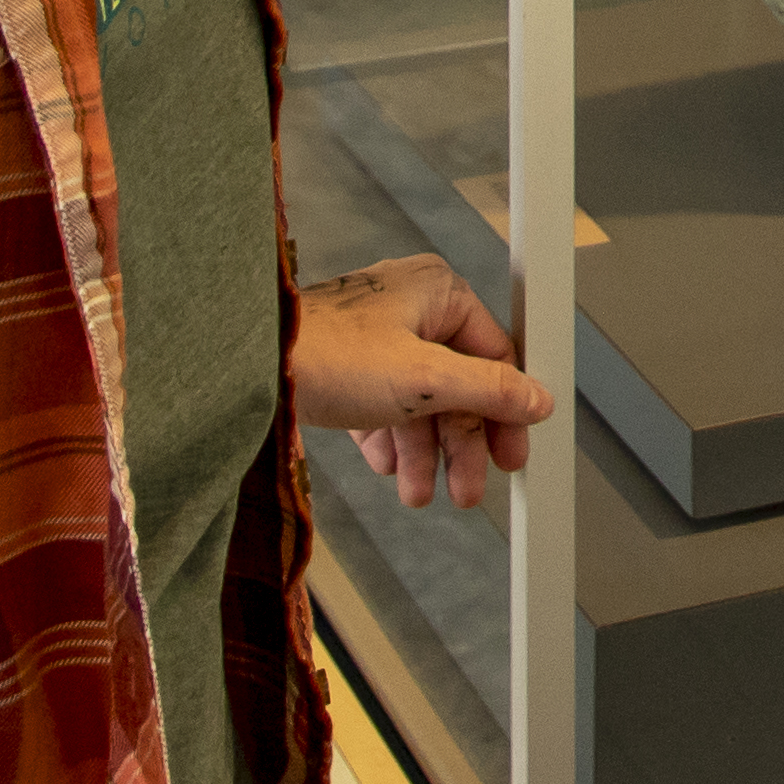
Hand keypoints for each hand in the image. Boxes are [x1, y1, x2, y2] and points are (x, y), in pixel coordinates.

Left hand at [287, 252, 555, 508]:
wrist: (247, 370)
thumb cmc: (325, 354)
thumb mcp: (426, 380)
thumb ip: (490, 391)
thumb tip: (536, 398)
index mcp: (438, 292)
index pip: (495, 356)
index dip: (505, 412)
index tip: (511, 453)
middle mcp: (410, 308)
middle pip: (457, 385)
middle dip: (460, 444)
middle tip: (466, 486)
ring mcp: (376, 337)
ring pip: (419, 402)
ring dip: (422, 452)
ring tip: (419, 492)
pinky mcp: (346, 365)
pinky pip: (383, 406)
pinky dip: (388, 439)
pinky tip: (387, 467)